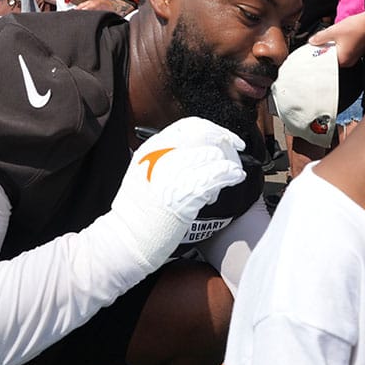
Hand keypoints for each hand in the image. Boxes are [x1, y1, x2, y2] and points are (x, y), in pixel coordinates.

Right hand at [109, 117, 246, 272]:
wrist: (127, 238)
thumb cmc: (139, 211)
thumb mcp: (145, 172)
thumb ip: (167, 157)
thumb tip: (198, 149)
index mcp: (151, 148)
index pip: (189, 126)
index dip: (213, 129)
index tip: (226, 137)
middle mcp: (161, 156)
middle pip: (204, 136)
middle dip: (226, 142)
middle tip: (237, 151)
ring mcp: (173, 173)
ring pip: (213, 155)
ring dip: (229, 163)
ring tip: (231, 174)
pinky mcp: (185, 193)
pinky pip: (216, 176)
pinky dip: (230, 174)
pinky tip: (235, 178)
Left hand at [309, 5, 364, 67]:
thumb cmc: (356, 27)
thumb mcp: (334, 31)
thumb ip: (321, 37)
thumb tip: (312, 41)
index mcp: (342, 60)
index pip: (325, 62)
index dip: (318, 55)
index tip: (312, 50)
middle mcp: (348, 61)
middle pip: (331, 58)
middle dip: (325, 50)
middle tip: (317, 42)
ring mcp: (354, 57)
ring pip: (338, 53)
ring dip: (332, 47)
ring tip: (328, 38)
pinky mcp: (357, 51)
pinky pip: (344, 50)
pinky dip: (339, 45)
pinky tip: (338, 37)